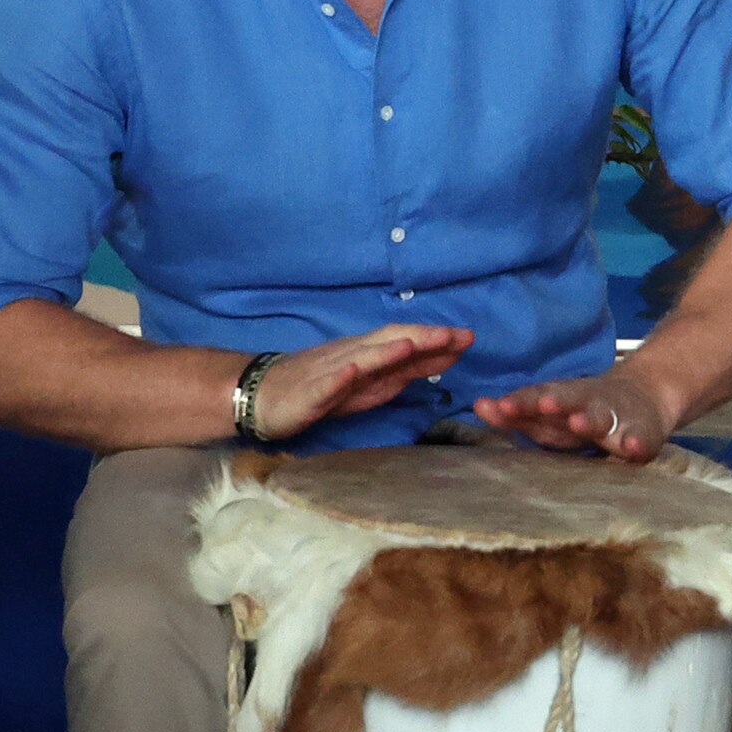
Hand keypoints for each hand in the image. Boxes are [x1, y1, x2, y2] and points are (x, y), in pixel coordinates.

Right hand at [247, 325, 471, 441]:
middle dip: (423, 339)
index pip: (405, 342)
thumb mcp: (367, 386)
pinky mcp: (308, 393)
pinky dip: (340, 376)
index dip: (435, 340)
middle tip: (456, 336)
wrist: (262, 395)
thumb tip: (436, 362)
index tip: (468, 338)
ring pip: (361, 358)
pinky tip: (353, 370)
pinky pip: (325, 383)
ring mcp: (329, 372)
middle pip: (389, 342)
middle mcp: (351, 356)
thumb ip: (398, 374)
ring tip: (413, 345)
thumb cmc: (319, 390)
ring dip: (386, 351)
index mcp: (367, 356)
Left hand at [466, 358, 684, 461]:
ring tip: (582, 423)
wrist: (645, 396)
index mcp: (562, 402)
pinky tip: (632, 448)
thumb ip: (518, 415)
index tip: (497, 406)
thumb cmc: (583, 412)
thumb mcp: (551, 413)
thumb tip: (479, 405)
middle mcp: (586, 405)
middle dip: (556, 402)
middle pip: (569, 401)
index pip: (536, 400)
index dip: (519, 404)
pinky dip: (636, 443)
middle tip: (544, 403)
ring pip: (601, 418)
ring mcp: (616, 419)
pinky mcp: (642, 434)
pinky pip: (641, 440)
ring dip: (590, 419)